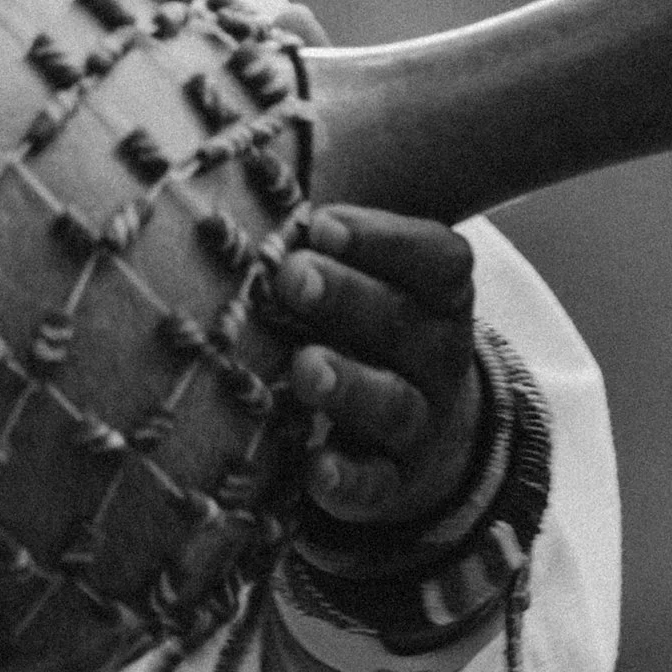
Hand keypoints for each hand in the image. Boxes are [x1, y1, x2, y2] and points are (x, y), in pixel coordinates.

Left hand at [264, 205, 481, 529]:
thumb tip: (232, 186)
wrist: (421, 438)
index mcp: (438, 293)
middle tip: (292, 276)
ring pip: (393, 402)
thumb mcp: (369, 278)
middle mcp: (439, 354)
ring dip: (349, 384)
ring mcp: (421, 423)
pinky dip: (347, 479)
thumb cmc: (367, 325)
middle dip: (348, 297)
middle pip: (404, 322)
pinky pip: (375, 484)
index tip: (320, 223)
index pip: (436, 258)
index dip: (383, 239)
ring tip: (304, 368)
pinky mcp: (393, 485)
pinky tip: (314, 468)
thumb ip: (323, 240)